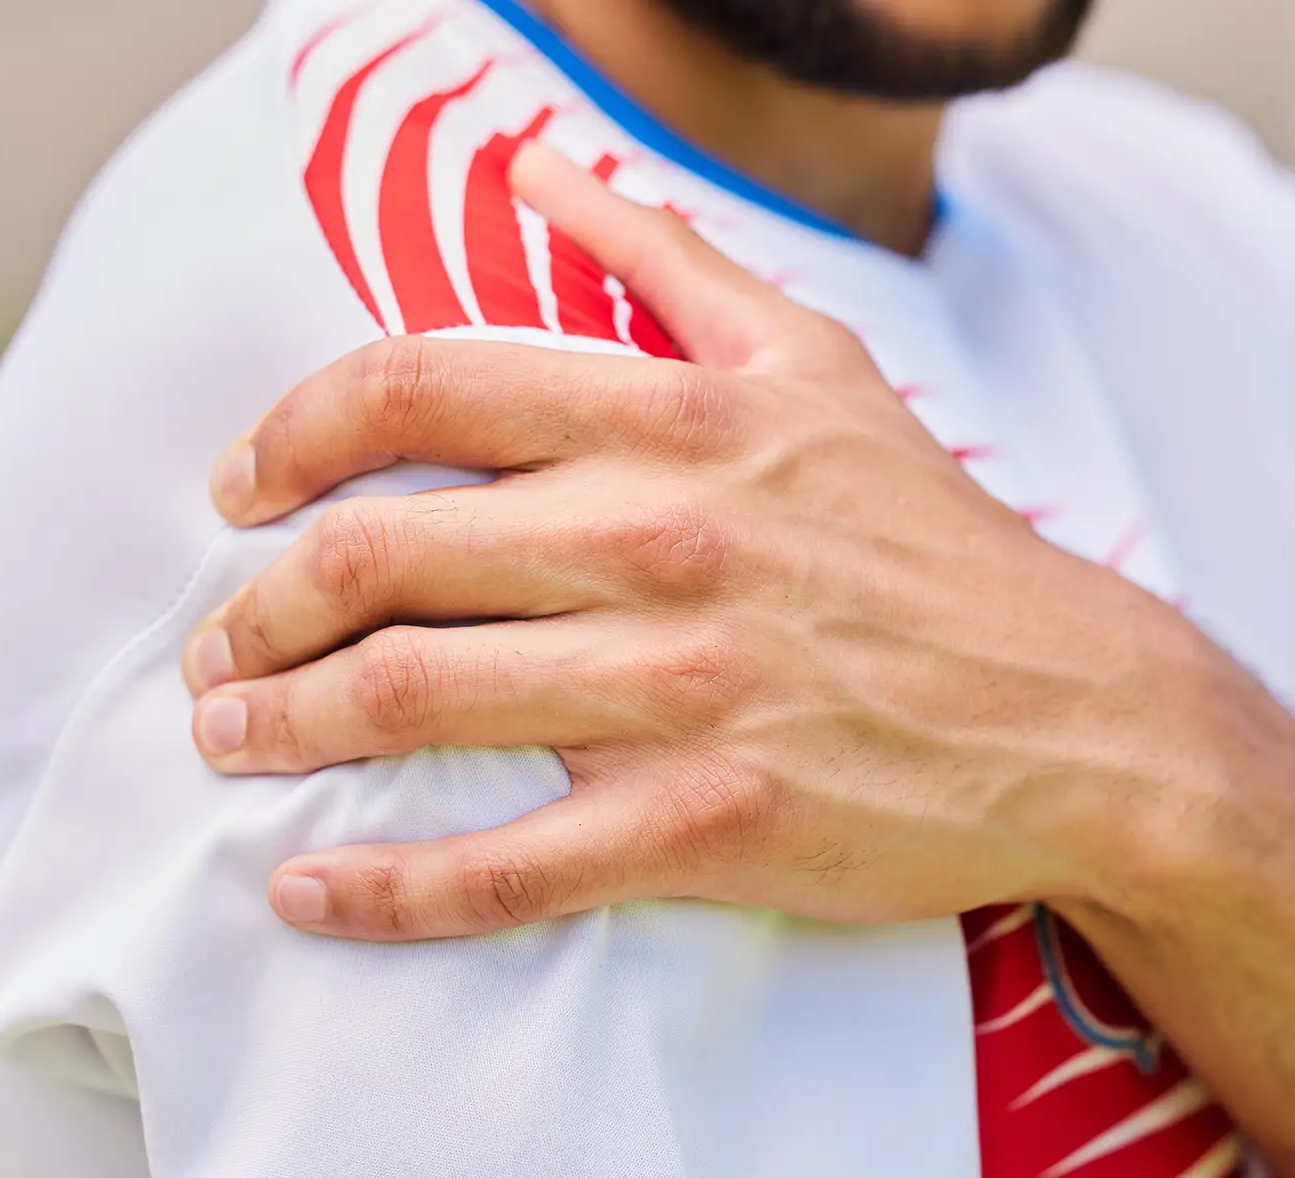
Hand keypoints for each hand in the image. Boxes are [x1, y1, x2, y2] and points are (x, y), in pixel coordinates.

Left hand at [184, 142, 1231, 940]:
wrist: (1077, 713)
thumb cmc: (933, 540)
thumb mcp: (818, 361)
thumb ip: (667, 262)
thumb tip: (538, 167)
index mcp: (680, 423)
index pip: (417, 390)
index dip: (290, 435)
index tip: (238, 492)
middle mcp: (665, 544)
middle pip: (381, 554)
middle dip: (256, 606)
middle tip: (218, 648)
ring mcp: (683, 690)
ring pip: (413, 699)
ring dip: (281, 725)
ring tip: (231, 739)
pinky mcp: (706, 826)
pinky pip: (501, 869)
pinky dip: (381, 889)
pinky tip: (307, 892)